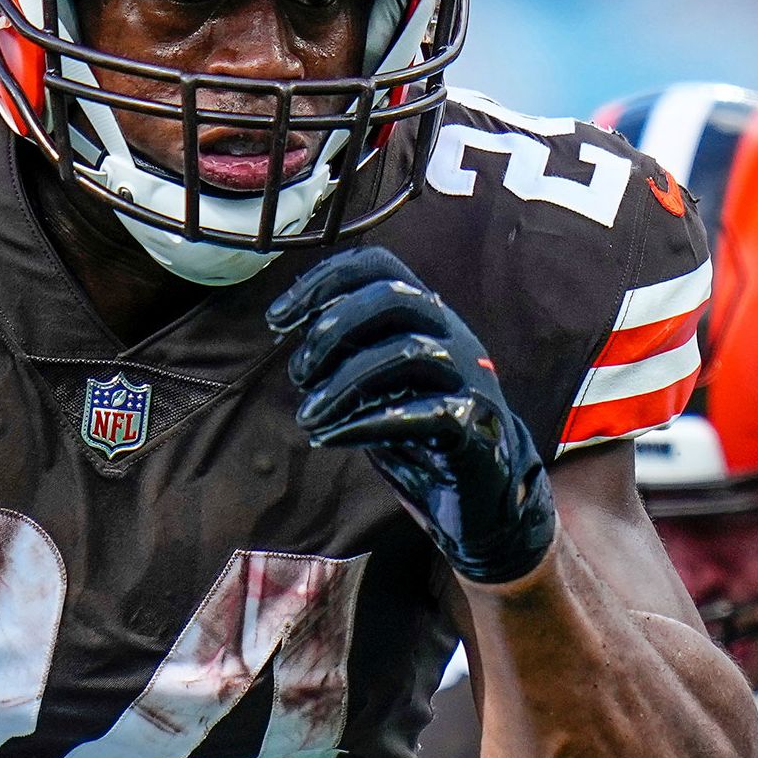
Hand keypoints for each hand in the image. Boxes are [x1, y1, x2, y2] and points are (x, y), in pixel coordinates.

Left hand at [269, 247, 555, 584]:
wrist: (479, 490)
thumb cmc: (418, 429)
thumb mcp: (378, 379)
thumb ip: (346, 348)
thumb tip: (289, 324)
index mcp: (425, 316)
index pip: (378, 267)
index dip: (322, 281)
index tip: (277, 320)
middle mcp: (450, 335)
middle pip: (394, 298)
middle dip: (333, 330)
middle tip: (298, 374)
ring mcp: (467, 378)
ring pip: (407, 352)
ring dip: (343, 383)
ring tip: (308, 415)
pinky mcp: (473, 426)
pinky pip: (425, 413)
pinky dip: (369, 423)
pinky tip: (332, 437)